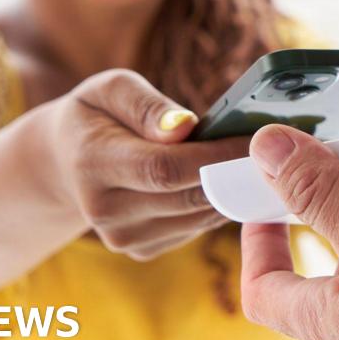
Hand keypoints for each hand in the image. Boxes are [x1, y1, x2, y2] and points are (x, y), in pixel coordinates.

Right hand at [38, 69, 245, 260]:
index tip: (256, 139)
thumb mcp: (111, 90)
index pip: (164, 168)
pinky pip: (195, 228)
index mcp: (93, 163)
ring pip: (199, 216)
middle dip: (234, 173)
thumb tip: (185, 128)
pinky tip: (225, 181)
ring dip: (232, 190)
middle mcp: (104, 210)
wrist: (65, 161)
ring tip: (254, 161)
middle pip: (188, 197)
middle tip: (273, 150)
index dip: (215, 156)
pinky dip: (217, 205)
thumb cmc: (98, 114)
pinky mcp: (140, 250)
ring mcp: (122, 237)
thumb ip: (146, 105)